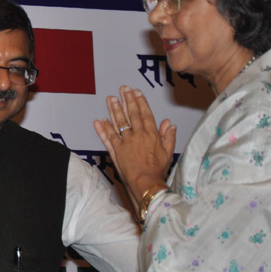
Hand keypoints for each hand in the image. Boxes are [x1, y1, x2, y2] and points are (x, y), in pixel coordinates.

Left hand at [93, 86, 175, 206]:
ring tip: (111, 99)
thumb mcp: (168, 152)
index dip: (141, 102)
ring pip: (118, 122)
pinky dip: (103, 129)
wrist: (145, 182)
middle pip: (131, 114)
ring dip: (114, 109)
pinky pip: (108, 137)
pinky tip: (100, 120)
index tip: (137, 92)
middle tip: (123, 89)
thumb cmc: (158, 169)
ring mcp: (125, 142)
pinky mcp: (115, 150)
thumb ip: (169, 136)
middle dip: (127, 100)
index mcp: (151, 134)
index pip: (145, 114)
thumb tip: (170, 123)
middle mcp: (137, 135)